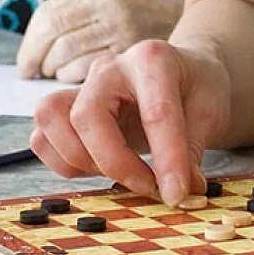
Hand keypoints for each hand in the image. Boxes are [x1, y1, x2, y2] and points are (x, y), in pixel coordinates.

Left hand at [16, 0, 183, 82]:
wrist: (189, 27)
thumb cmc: (140, 22)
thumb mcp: (108, 4)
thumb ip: (75, 17)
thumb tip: (32, 49)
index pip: (47, 14)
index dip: (30, 43)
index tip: (24, 63)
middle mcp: (108, 4)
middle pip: (53, 33)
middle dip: (37, 58)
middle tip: (34, 73)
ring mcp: (120, 27)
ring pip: (66, 54)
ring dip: (54, 71)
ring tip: (57, 77)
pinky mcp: (130, 52)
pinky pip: (88, 71)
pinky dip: (74, 81)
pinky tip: (79, 84)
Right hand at [30, 39, 229, 204]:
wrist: (185, 74)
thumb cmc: (198, 89)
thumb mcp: (211, 113)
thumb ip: (192, 151)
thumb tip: (180, 192)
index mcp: (153, 59)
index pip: (155, 112)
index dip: (166, 159)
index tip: (176, 194)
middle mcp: (110, 67)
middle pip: (86, 116)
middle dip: (114, 162)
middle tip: (148, 186)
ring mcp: (83, 85)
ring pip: (51, 119)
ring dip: (81, 160)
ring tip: (119, 173)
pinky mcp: (67, 106)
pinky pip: (43, 136)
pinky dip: (63, 161)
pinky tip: (98, 167)